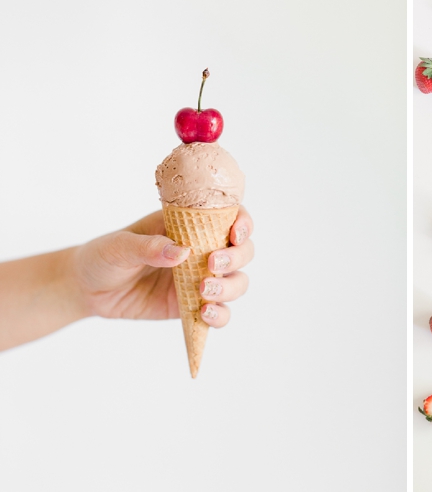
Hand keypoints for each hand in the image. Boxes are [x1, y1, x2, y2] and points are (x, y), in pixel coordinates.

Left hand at [72, 206, 253, 327]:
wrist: (87, 289)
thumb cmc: (103, 256)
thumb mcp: (119, 246)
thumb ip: (148, 246)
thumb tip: (181, 252)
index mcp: (188, 225)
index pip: (228, 217)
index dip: (242, 223)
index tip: (234, 234)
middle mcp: (202, 250)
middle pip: (242, 251)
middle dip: (237, 258)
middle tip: (212, 264)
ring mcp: (199, 279)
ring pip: (237, 282)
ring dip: (230, 287)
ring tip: (205, 292)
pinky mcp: (192, 306)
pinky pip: (220, 312)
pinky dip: (220, 315)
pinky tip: (205, 314)